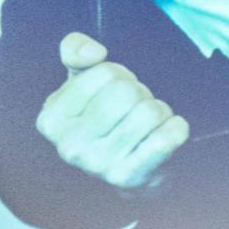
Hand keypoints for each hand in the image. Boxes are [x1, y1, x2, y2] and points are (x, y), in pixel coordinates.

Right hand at [35, 33, 189, 188]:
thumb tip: (94, 52)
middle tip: (133, 108)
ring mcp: (98, 165)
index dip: (118, 74)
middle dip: (139, 92)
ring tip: (146, 123)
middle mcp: (69, 146)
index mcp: (51, 120)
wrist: (128, 168)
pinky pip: (165, 139)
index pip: (105, 72)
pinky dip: (176, 128)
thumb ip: (75, 50)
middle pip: (126, 92)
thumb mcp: (81, 79)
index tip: (112, 91)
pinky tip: (169, 132)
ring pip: (149, 112)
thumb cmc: (103, 114)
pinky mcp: (128, 178)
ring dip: (158, 110)